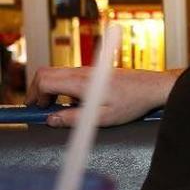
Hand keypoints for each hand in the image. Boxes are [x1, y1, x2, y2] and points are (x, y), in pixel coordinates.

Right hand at [27, 66, 178, 126]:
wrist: (154, 88)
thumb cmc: (133, 102)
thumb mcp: (104, 117)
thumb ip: (75, 118)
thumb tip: (52, 119)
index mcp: (81, 82)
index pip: (44, 81)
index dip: (35, 96)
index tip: (36, 110)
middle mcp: (81, 72)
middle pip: (45, 74)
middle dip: (37, 91)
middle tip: (41, 109)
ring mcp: (87, 70)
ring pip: (56, 74)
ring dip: (50, 90)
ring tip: (57, 108)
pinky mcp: (94, 72)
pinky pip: (69, 76)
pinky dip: (62, 87)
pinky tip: (74, 102)